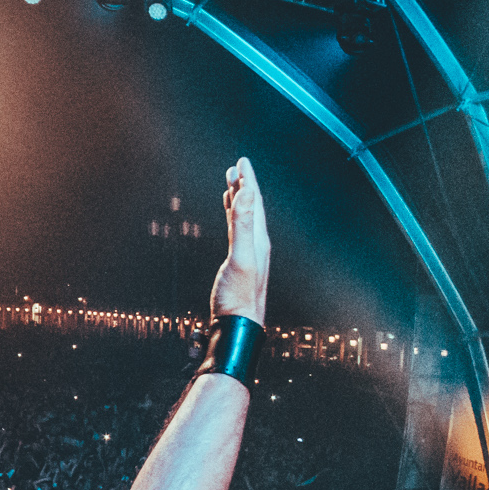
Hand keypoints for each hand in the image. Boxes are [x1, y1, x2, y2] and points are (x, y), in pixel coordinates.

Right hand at [210, 156, 270, 324]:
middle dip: (244, 186)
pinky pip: (237, 234)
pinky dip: (233, 220)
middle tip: (235, 168)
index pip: (255, 203)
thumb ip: (244, 226)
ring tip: (231, 186)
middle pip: (252, 208)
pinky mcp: (238, 264)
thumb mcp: (241, 258)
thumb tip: (247, 194)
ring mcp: (248, 254)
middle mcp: (256, 245)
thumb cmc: (239, 299)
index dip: (249, 181)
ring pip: (245, 220)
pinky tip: (229, 220)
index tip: (242, 162)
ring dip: (238, 201)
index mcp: (259, 240)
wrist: (238, 327)